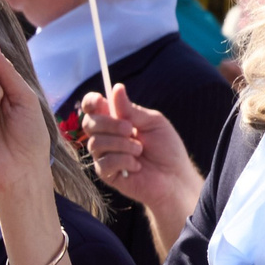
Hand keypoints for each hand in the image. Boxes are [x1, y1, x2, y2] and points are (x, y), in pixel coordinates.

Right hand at [80, 85, 195, 198]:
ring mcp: (103, 155)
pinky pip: (104, 162)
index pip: (93, 108)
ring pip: (95, 143)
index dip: (91, 102)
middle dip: (110, 124)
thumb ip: (132, 110)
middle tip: (131, 129)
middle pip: (89, 123)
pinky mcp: (106, 173)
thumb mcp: (154, 123)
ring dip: (122, 144)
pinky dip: (124, 160)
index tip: (99, 99)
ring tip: (140, 150)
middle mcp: (106, 136)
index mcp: (115, 121)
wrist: (175, 176)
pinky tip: (137, 165)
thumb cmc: (167, 149)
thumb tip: (116, 88)